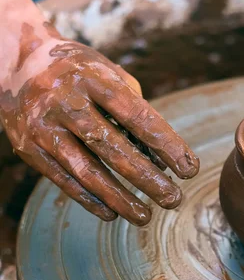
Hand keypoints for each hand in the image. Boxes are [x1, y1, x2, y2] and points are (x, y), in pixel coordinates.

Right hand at [0, 32, 198, 225]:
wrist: (16, 62)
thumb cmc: (80, 74)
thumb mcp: (110, 77)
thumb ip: (138, 113)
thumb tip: (162, 161)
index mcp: (94, 79)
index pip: (138, 116)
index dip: (167, 145)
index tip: (190, 170)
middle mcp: (65, 101)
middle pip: (113, 148)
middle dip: (147, 179)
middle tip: (174, 199)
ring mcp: (44, 126)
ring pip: (87, 171)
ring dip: (120, 198)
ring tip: (146, 216)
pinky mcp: (28, 148)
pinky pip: (64, 180)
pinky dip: (90, 200)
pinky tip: (113, 213)